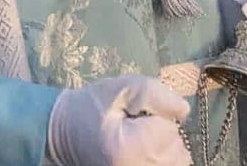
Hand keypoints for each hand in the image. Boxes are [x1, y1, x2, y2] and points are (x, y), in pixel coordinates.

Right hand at [46, 74, 191, 165]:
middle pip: (177, 149)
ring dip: (165, 148)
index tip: (131, 115)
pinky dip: (162, 159)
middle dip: (162, 134)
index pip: (168, 129)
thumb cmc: (90, 107)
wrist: (64, 134)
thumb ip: (154, 93)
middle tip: (135, 127)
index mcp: (129, 149)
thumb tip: (183, 110)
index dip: (155, 116)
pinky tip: (146, 152)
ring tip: (140, 141)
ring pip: (178, 161)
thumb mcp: (119, 88)